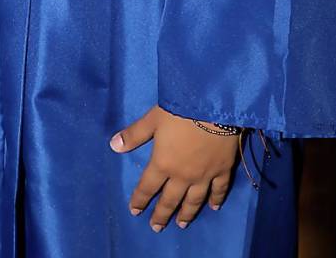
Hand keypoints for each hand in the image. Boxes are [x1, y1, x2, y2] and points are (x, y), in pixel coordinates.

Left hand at [109, 105, 237, 230]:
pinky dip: (216, 200)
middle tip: (156, 227)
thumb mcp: (152, 119)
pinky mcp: (222, 170)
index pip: (147, 186)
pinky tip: (214, 208)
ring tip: (181, 224)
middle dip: (161, 214)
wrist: (213, 107)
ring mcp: (204, 176)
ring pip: (194, 200)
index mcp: (163, 164)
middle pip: (170, 200)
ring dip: (187, 213)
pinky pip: (218, 190)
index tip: (134, 211)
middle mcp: (182, 176)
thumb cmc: (180, 111)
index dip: (139, 200)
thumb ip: (134, 134)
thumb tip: (113, 146)